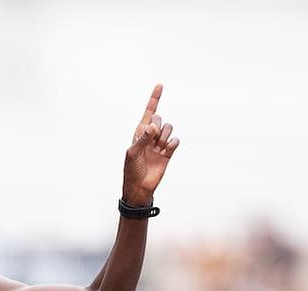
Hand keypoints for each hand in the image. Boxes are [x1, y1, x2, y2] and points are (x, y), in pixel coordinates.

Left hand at [122, 83, 178, 205]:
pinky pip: (175, 141)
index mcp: (140, 132)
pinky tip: (165, 152)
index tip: (160, 85)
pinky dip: (172, 144)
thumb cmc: (131, 169)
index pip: (149, 112)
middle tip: (152, 140)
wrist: (140, 187)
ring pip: (169, 129)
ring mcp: (160, 144)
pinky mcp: (168, 153)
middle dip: (157, 126)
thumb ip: (143, 138)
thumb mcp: (133, 152)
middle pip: (160, 119)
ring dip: (164, 137)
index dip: (154, 99)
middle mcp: (151, 136)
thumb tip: (153, 126)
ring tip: (158, 149)